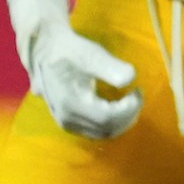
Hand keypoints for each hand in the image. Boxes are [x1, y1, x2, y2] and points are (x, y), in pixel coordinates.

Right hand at [24, 17, 142, 139]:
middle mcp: (67, 118)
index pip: (107, 119)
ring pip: (104, 133)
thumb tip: (131, 79)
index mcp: (70, 103)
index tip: (137, 90)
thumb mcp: (90, 53)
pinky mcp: (71, 122)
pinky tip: (121, 106)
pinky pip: (97, 130)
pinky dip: (114, 122)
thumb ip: (110, 66)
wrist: (45, 53)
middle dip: (129, 114)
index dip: (129, 109)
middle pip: (108, 129)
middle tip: (138, 94)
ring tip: (132, 99)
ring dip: (123, 120)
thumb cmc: (69, 50)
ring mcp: (67, 122)